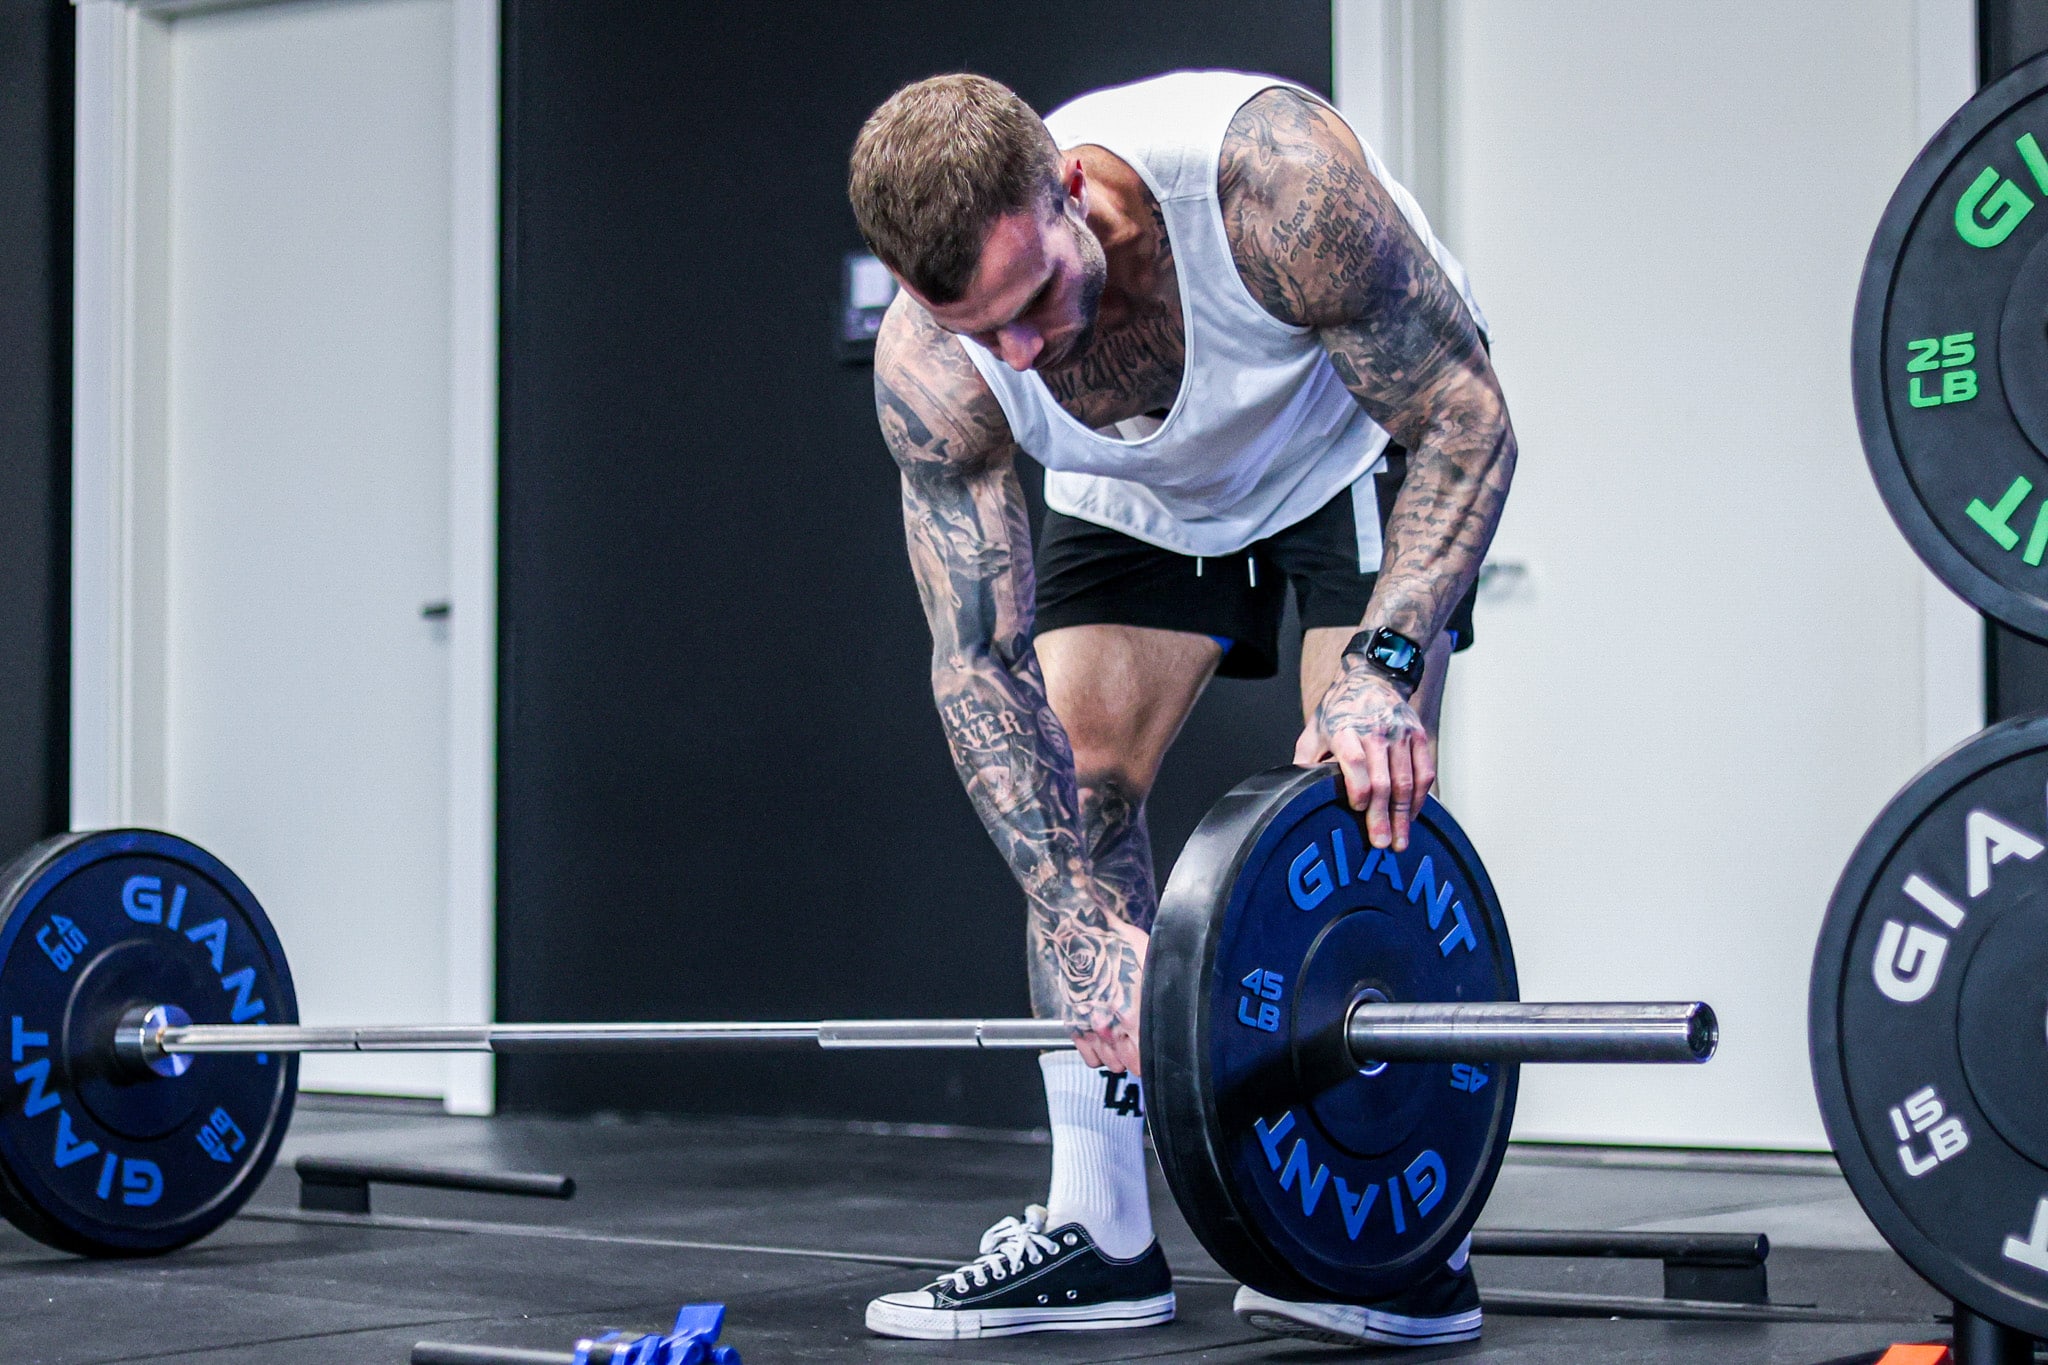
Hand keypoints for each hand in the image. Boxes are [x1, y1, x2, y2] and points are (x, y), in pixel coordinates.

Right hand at [1053, 915, 1148, 1076]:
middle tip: (1141, 1037)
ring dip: (1119, 1054)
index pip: (1145, 1059)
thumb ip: (1161, 992)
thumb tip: (1178, 1007)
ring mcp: (1088, 1028)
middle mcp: (1108, 1027)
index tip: (1155, 1046)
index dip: (1153, 1054)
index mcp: (1131, 1014)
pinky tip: (1106, 1038)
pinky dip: (1099, 1053)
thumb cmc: (1116, 943)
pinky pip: (1090, 1058)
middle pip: (1130, 1065)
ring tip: (1124, 1036)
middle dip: (1138, 1055)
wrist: (1079, 934)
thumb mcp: (1152, 963)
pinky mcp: (1073, 1025)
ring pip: (1111, 1064)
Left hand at [1295, 662, 1434, 850]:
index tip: (1358, 809)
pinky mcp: (1419, 736)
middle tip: (1381, 844)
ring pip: (1407, 781)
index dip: (1358, 788)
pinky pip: (1425, 772)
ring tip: (1400, 841)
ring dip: (1403, 816)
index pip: (1355, 761)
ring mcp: (1401, 734)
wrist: (1372, 678)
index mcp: (1346, 729)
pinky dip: (1421, 798)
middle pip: (1383, 780)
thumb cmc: (1340, 709)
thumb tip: (1295, 792)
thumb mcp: (1315, 730)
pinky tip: (1412, 816)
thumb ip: (1306, 761)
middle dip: (1383, 817)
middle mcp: (1376, 731)